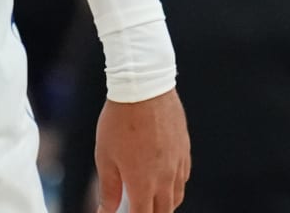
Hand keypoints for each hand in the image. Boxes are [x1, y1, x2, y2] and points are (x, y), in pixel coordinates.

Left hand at [96, 88, 189, 211]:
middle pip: (164, 210)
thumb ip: (108, 189)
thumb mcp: (105, 158)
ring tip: (151, 202)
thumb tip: (105, 211)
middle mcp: (165, 176)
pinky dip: (175, 185)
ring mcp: (178, 161)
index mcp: (143, 182)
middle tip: (137, 210)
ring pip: (177, 195)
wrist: (144, 88)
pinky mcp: (184, 147)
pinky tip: (165, 180)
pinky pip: (184, 175)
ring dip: (165, 204)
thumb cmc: (120, 121)